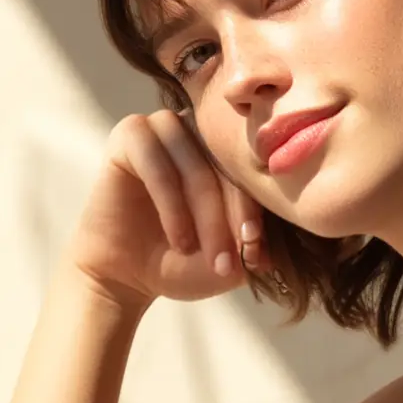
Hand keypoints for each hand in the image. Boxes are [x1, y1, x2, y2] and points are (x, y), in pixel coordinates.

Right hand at [66, 109, 266, 307]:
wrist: (127, 275)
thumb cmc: (181, 262)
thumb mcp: (227, 261)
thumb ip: (253, 246)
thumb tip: (275, 243)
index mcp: (228, 151)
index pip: (252, 172)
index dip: (256, 211)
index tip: (256, 251)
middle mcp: (199, 131)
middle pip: (226, 166)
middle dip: (229, 218)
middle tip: (228, 261)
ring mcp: (164, 127)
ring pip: (195, 164)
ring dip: (202, 213)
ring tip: (196, 252)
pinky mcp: (130, 134)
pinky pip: (157, 162)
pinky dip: (171, 204)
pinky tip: (178, 239)